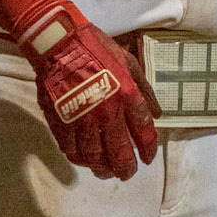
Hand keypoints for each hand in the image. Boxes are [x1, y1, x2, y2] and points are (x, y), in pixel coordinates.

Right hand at [21, 9, 159, 180]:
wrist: (58, 42)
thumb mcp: (129, 62)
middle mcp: (107, 111)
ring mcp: (82, 119)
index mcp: (126, 95)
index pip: (143, 132)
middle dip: (126, 168)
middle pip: (120, 153)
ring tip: (107, 172)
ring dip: (103, 169)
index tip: (148, 158)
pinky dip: (80, 159)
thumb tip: (158, 114)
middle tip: (127, 174)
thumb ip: (145, 90)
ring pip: (95, 157)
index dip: (148, 149)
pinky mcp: (61, 122)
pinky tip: (85, 160)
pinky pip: (72, 150)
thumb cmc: (96, 48)